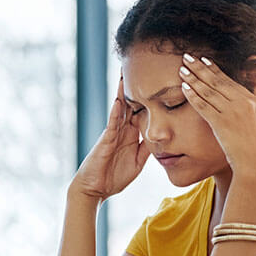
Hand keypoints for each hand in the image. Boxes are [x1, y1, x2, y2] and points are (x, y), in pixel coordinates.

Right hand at [70, 76, 150, 200]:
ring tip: (126, 74)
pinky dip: (116, 112)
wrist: (95, 189)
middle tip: (140, 66)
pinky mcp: (105, 141)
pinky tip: (119, 101)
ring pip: (120, 108)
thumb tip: (160, 139)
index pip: (141, 111)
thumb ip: (147, 149)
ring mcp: (112, 133)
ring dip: (123, 92)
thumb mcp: (138, 162)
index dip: (148, 97)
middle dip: (134, 86)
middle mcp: (121, 130)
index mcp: (130, 134)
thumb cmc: (114, 177)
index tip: (156, 82)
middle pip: (130, 103)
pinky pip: (112, 124)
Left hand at [178, 54, 255, 185]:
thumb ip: (253, 113)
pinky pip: (205, 106)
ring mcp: (234, 112)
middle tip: (187, 56)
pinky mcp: (223, 123)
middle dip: (200, 68)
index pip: (230, 81)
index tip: (204, 60)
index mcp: (254, 101)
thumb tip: (250, 107)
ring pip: (210, 91)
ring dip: (194, 78)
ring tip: (182, 69)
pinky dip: (193, 96)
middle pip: (218, 81)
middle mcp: (245, 103)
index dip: (215, 70)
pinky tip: (184, 88)